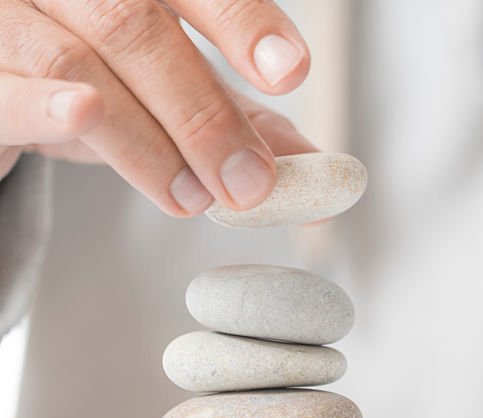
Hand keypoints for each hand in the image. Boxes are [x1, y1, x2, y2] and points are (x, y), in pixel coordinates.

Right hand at [0, 0, 316, 215]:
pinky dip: (46, 105)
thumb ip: (240, 117)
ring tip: (193, 197)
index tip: (290, 72)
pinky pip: (6, 88)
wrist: (3, 81)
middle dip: (204, 114)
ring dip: (146, 141)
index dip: (243, 22)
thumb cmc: (93, 71)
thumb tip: (315, 167)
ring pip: (78, 62)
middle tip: (247, 182)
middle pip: (138, 26)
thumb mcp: (170, 88)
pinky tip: (82, 112)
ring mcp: (9, 11)